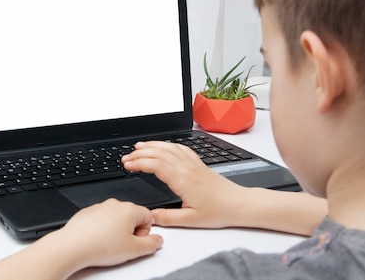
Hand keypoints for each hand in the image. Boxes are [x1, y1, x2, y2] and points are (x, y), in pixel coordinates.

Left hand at [53, 198, 163, 269]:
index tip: (136, 242)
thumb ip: (151, 244)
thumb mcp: (134, 250)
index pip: (148, 217)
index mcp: (129, 209)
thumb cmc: (100, 245)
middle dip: (131, 231)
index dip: (145, 233)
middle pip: (132, 217)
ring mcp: (100, 207)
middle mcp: (115, 204)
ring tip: (108, 245)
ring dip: (116, 231)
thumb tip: (157, 241)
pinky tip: (97, 241)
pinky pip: (101, 220)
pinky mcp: (87, 212)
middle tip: (122, 246)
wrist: (73, 245)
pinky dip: (102, 229)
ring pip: (116, 219)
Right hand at [122, 141, 247, 228]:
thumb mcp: (190, 221)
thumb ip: (167, 218)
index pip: (155, 165)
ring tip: (138, 147)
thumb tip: (150, 216)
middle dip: (140, 153)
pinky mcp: (199, 164)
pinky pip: (181, 148)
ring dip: (152, 145)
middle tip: (126, 157)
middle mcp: (187, 168)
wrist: (238, 204)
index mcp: (183, 180)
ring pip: (169, 148)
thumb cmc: (218, 211)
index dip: (139, 163)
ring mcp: (193, 164)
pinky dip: (168, 144)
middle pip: (159, 153)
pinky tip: (163, 146)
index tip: (127, 165)